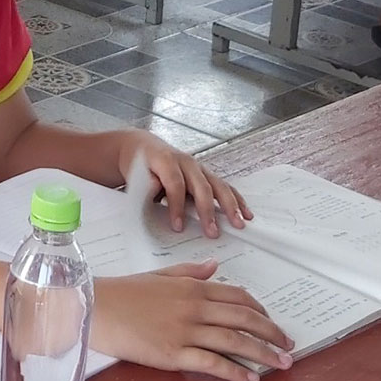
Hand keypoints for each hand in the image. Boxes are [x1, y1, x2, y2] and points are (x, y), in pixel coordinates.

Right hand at [97, 265, 292, 380]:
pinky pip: (212, 363)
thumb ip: (190, 272)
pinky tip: (251, 379)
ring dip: (263, 353)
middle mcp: (195, 307)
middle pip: (244, 318)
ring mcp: (185, 331)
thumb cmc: (124, 292)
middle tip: (289, 346)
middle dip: (272, 333)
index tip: (272, 323)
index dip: (261, 310)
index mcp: (193, 287)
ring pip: (235, 341)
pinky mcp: (173, 354)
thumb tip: (214, 266)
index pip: (238, 296)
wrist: (95, 308)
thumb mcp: (160, 276)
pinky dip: (235, 371)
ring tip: (282, 364)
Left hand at [119, 134, 249, 238]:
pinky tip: (245, 213)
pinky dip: (236, 200)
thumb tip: (158, 193)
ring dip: (230, 205)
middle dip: (208, 210)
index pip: (175, 184)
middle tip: (213, 232)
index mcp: (166, 161)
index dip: (177, 206)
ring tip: (238, 223)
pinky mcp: (206, 174)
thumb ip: (146, 186)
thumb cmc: (138, 165)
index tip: (178, 227)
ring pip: (218, 185)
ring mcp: (199, 167)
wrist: (142, 148)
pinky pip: (224, 186)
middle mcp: (186, 163)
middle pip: (202, 186)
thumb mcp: (135, 175)